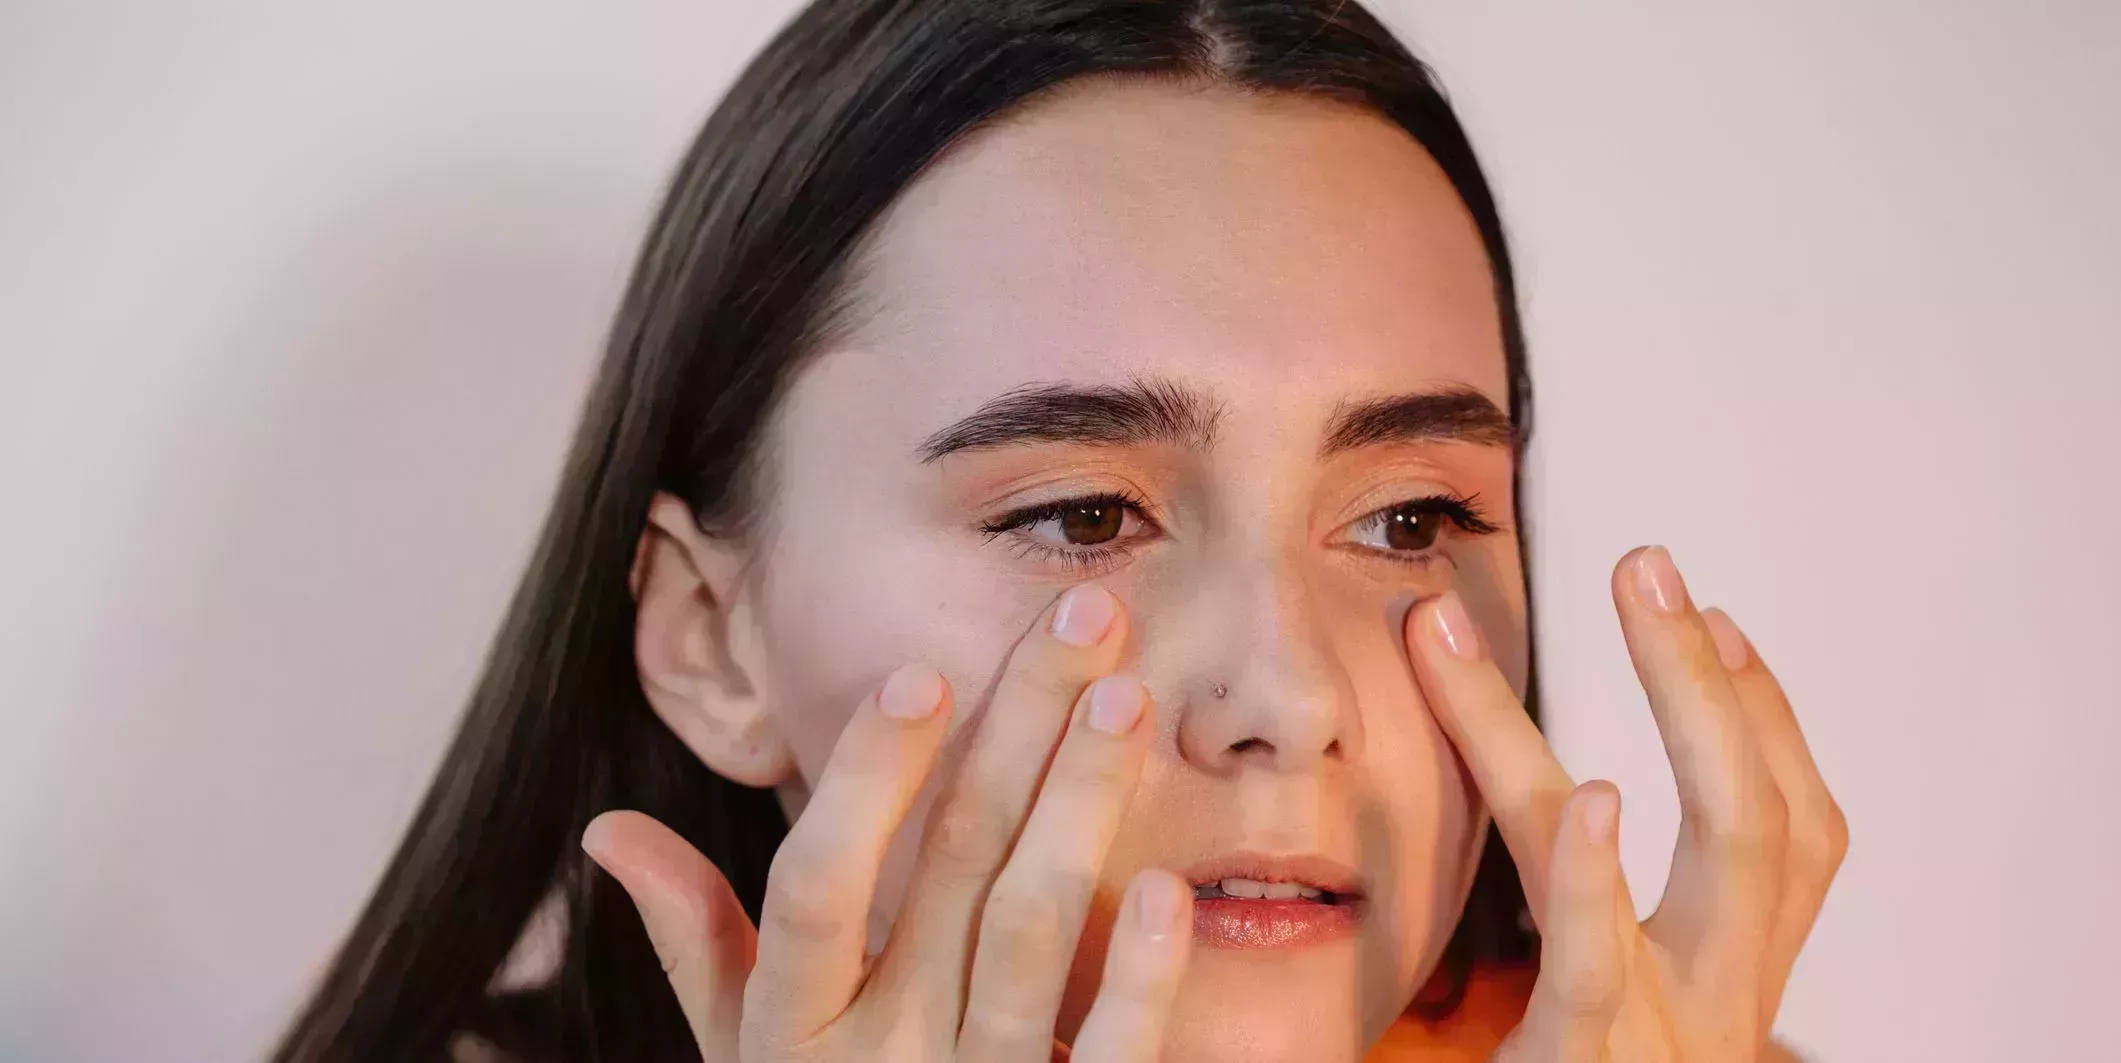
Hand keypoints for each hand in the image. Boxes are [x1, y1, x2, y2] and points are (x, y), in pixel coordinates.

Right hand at [582, 582, 1191, 1061]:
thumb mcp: (748, 1058)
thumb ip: (696, 945)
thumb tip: (607, 830)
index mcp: (794, 1030)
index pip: (816, 886)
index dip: (865, 782)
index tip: (920, 672)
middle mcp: (879, 1060)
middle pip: (952, 872)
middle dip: (1018, 732)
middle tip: (1083, 618)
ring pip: (1035, 936)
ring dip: (1081, 812)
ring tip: (1125, 700)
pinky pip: (1110, 1061)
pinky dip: (1143, 979)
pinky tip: (1176, 887)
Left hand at [1405, 547, 1846, 1062]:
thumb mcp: (1577, 1011)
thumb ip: (1570, 917)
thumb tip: (1561, 803)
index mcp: (1714, 991)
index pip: (1788, 839)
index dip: (1763, 724)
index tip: (1710, 618)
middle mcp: (1717, 1012)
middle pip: (1769, 827)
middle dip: (1719, 689)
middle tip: (1648, 564)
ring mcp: (1666, 1044)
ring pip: (1717, 864)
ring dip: (1672, 719)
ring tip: (1635, 605)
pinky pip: (1602, 976)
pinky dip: (1597, 885)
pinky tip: (1594, 799)